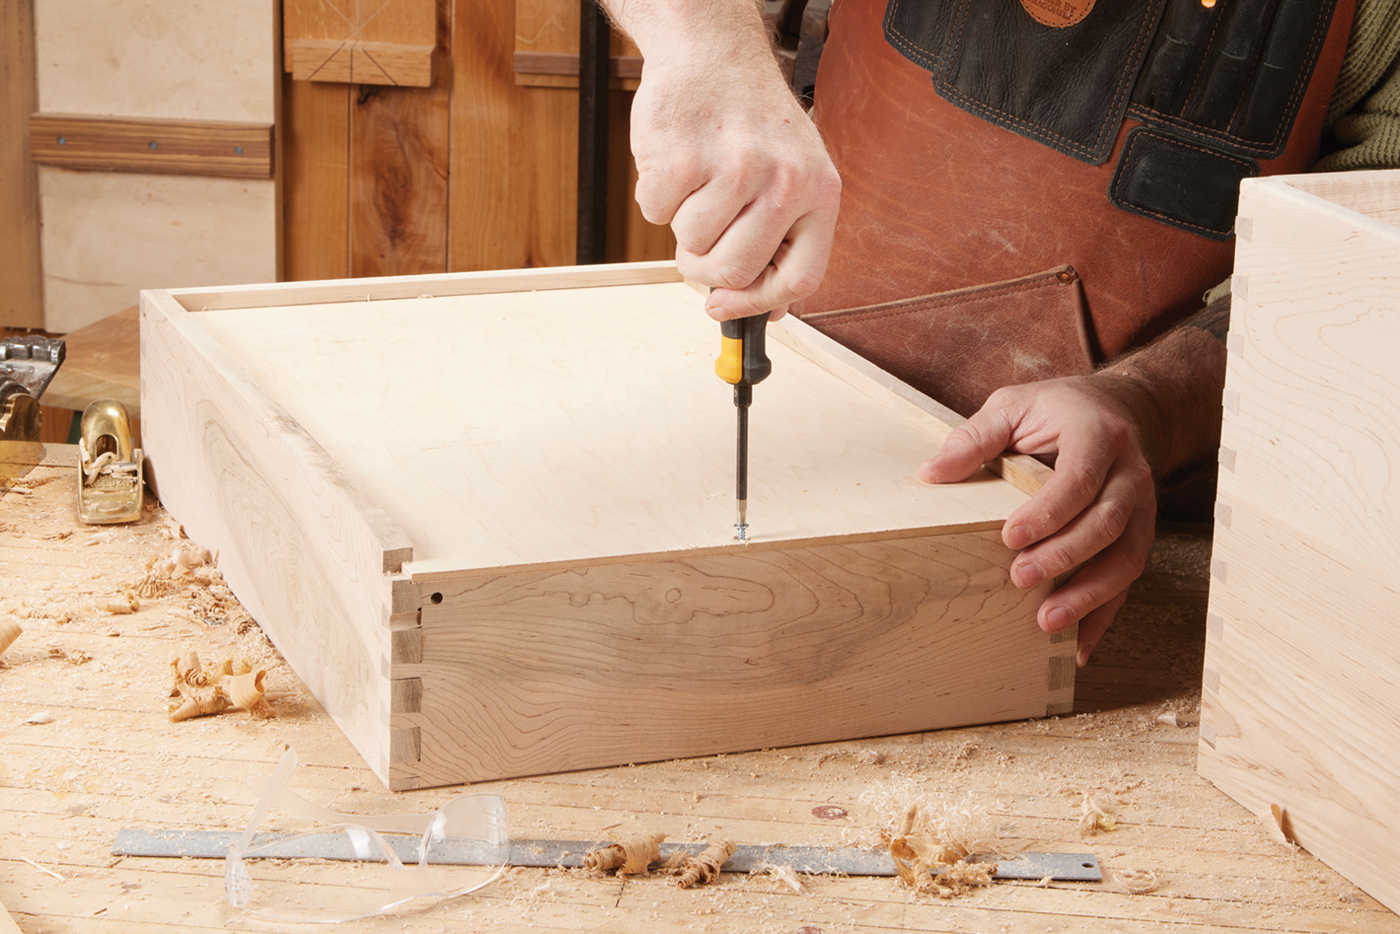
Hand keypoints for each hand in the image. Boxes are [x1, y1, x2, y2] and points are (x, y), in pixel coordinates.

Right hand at [626, 18, 840, 320]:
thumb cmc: (750, 122)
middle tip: (697, 243)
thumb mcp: (792, 174)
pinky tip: (676, 160)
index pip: (801, 279)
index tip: (727, 307)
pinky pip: (655, 214)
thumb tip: (764, 312)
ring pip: (691, 246)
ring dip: (681, 225)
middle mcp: (783, 180)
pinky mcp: (682, 157)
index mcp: (819, 191)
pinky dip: (655, 197)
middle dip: (705, 270)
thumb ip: (784, 239)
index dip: (759, 304)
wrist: (712, 51)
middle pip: (735, 272)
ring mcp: (733, 167)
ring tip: (696, 180)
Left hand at [918, 376, 1159, 666]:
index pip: (1080, 477)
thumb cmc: (1058, 410)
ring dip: (1090, 595)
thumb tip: (931, 473)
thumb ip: (976, 437)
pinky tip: (1078, 649)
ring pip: (1128, 558)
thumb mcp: (1014, 406)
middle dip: (1066, 556)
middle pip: (1108, 522)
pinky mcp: (1139, 536)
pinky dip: (1105, 616)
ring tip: (1047, 622)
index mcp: (1098, 435)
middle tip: (1019, 577)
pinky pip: (1129, 581)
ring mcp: (1142, 508)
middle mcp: (1131, 474)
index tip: (1010, 537)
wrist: (1121, 410)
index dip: (1050, 511)